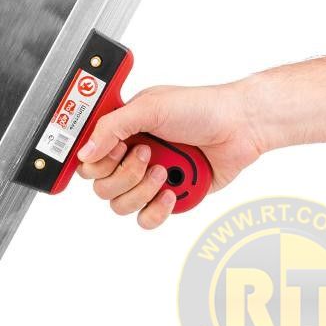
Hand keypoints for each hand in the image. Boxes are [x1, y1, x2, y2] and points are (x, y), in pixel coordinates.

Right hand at [76, 83, 261, 228]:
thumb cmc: (199, 108)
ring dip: (142, 190)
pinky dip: (157, 209)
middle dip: (126, 174)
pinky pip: (146, 219)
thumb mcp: (150, 107)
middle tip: (148, 154)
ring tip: (165, 172)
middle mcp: (130, 155)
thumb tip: (84, 153)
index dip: (98, 160)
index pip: (88, 158)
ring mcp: (147, 179)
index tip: (118, 149)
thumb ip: (112, 127)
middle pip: (101, 186)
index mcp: (121, 130)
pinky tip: (173, 191)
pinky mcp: (168, 198)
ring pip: (121, 205)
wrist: (240, 126)